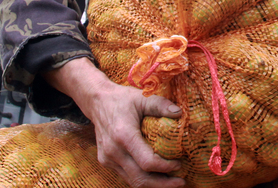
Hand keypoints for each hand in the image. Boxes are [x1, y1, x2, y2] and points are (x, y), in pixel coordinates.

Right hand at [42, 57, 183, 187]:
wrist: (97, 102)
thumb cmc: (122, 99)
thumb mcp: (142, 98)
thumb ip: (160, 105)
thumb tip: (179, 113)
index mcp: (123, 135)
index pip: (147, 162)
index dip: (165, 167)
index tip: (179, 163)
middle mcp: (114, 151)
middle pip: (140, 178)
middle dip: (162, 184)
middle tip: (180, 182)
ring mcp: (107, 158)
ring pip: (132, 181)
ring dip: (153, 184)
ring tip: (171, 181)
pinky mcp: (105, 161)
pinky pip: (126, 175)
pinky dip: (141, 178)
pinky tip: (155, 175)